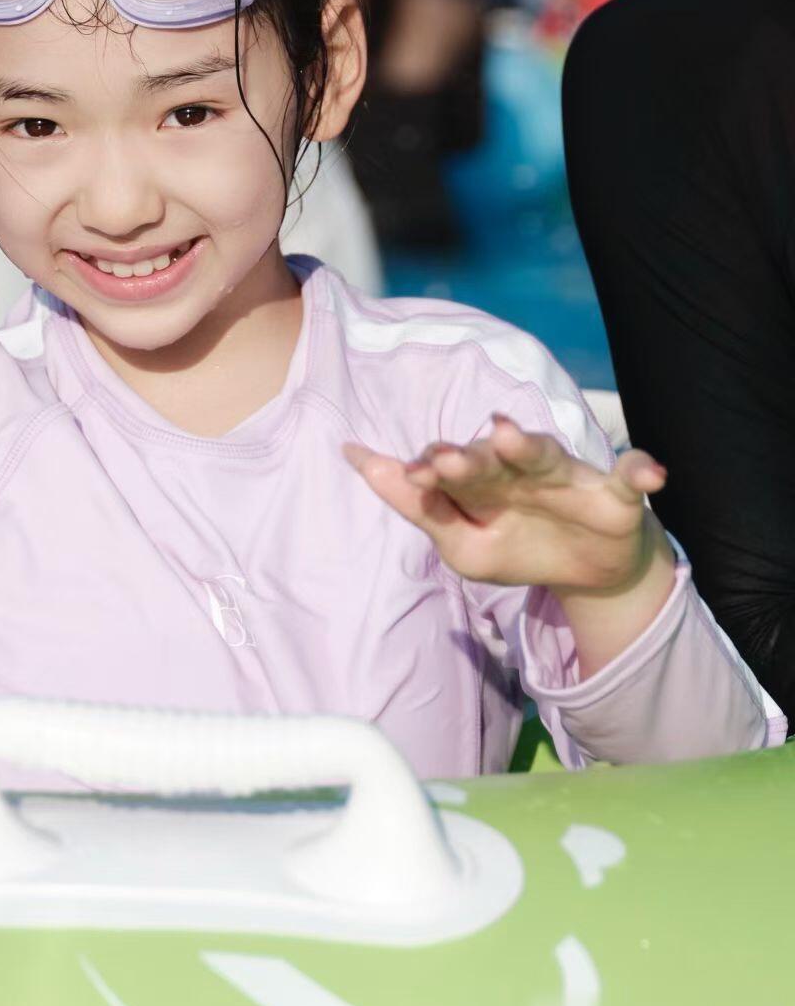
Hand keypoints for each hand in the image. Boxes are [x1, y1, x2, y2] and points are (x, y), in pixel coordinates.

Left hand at [344, 415, 672, 598]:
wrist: (590, 572)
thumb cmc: (517, 544)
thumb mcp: (462, 541)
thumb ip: (415, 504)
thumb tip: (353, 455)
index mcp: (484, 479)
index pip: (452, 466)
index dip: (432, 469)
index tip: (410, 472)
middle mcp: (522, 469)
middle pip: (491, 458)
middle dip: (469, 458)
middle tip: (444, 458)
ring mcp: (569, 480)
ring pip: (546, 456)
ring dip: (526, 446)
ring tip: (508, 434)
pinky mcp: (616, 496)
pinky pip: (633, 478)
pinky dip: (643, 472)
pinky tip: (651, 473)